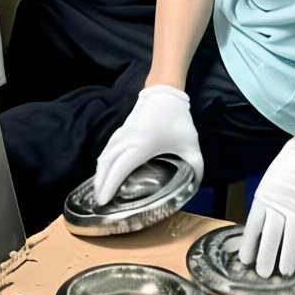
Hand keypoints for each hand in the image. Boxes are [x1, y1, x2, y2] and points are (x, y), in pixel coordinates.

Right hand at [92, 85, 203, 201]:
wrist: (165, 91)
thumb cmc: (177, 119)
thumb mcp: (191, 145)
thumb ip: (196, 168)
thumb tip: (194, 186)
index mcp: (141, 146)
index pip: (119, 169)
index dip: (109, 186)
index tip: (103, 201)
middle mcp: (126, 141)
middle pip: (106, 165)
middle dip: (100, 184)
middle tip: (98, 203)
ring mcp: (122, 134)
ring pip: (104, 156)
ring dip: (100, 173)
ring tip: (99, 190)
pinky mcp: (121, 130)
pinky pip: (108, 149)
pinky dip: (104, 162)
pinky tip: (104, 170)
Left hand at [240, 141, 294, 276]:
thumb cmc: (285, 173)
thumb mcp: (267, 188)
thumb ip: (264, 210)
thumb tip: (258, 236)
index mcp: (265, 198)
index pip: (254, 226)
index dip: (250, 245)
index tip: (246, 261)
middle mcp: (281, 203)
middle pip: (272, 234)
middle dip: (267, 256)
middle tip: (264, 273)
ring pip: (293, 235)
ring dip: (289, 255)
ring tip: (285, 272)